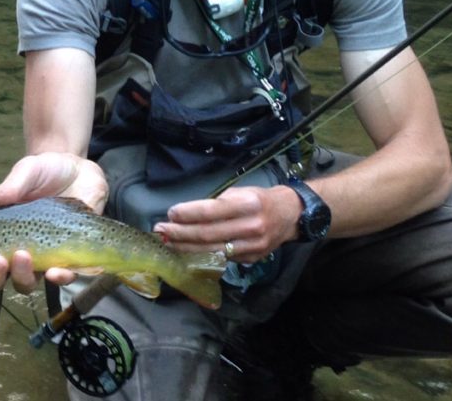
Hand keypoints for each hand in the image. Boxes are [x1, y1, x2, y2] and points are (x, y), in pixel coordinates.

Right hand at [0, 153, 109, 295]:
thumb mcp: (27, 172)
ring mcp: (41, 257)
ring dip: (22, 276)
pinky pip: (62, 277)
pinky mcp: (68, 258)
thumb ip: (11, 186)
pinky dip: (58, 279)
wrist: (79, 170)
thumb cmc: (46, 171)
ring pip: (26, 282)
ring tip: (23, 257)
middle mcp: (16, 249)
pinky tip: (56, 272)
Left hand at [154, 185, 302, 262]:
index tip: (170, 213)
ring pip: (213, 250)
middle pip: (209, 234)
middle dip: (181, 233)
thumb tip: (187, 213)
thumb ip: (217, 202)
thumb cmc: (259, 199)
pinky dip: (201, 255)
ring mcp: (253, 247)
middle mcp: (252, 227)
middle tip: (161, 230)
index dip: (189, 214)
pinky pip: (222, 258)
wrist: (290, 216)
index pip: (212, 211)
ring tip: (168, 242)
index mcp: (248, 205)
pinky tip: (186, 251)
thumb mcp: (240, 191)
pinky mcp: (251, 259)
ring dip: (186, 247)